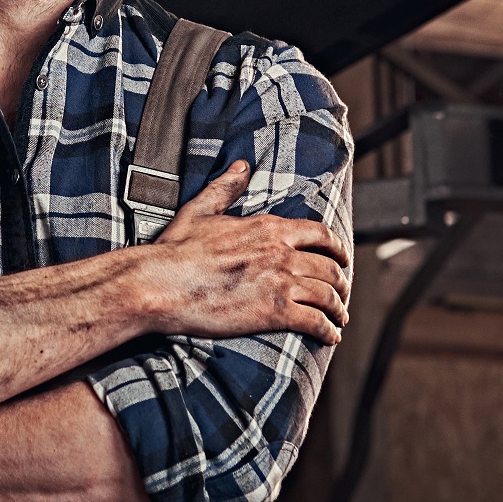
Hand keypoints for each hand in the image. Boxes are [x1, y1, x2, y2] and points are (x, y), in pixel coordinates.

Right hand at [147, 160, 350, 343]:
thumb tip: (241, 166)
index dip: (338, 248)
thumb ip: (226, 188)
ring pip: (327, 295)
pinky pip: (315, 322)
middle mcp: (281, 253)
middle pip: (330, 268)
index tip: (342, 259)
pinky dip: (328, 330)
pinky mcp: (273, 313)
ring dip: (338, 308)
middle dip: (341, 282)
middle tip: (341, 293)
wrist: (160, 284)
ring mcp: (279, 283)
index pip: (320, 234)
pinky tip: (330, 335)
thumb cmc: (175, 250)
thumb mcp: (200, 210)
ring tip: (339, 317)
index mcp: (268, 228)